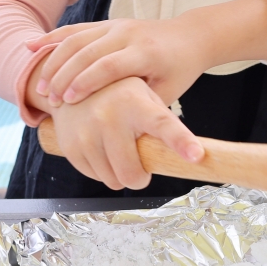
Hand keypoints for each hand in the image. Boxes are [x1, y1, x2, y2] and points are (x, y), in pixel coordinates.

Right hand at [26, 0, 266, 107]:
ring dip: (55, 63)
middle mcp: (127, 34)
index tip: (69, 101)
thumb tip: (128, 144)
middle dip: (64, 75)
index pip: (110, 65)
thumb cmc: (180, 70)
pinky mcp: (106, 25)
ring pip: (76, 39)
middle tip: (50, 100)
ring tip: (42, 89)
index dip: (87, 82)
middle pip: (87, 51)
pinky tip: (31, 49)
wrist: (190, 36)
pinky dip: (51, 39)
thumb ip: (147, 110)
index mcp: (145, 52)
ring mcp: (114, 26)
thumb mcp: (169, 91)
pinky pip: (74, 30)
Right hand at [46, 77, 202, 189]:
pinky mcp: (70, 146)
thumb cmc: (118, 94)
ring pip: (113, 180)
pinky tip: (98, 147)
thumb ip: (162, 122)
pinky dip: (101, 170)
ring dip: (119, 173)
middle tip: (140, 165)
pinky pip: (94, 177)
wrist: (70, 85)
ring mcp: (86, 132)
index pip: (163, 124)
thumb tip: (192, 155)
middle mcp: (109, 116)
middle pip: (132, 173)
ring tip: (116, 148)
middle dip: (139, 177)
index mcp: (135, 101)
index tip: (196, 155)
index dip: (180, 141)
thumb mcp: (144, 96)